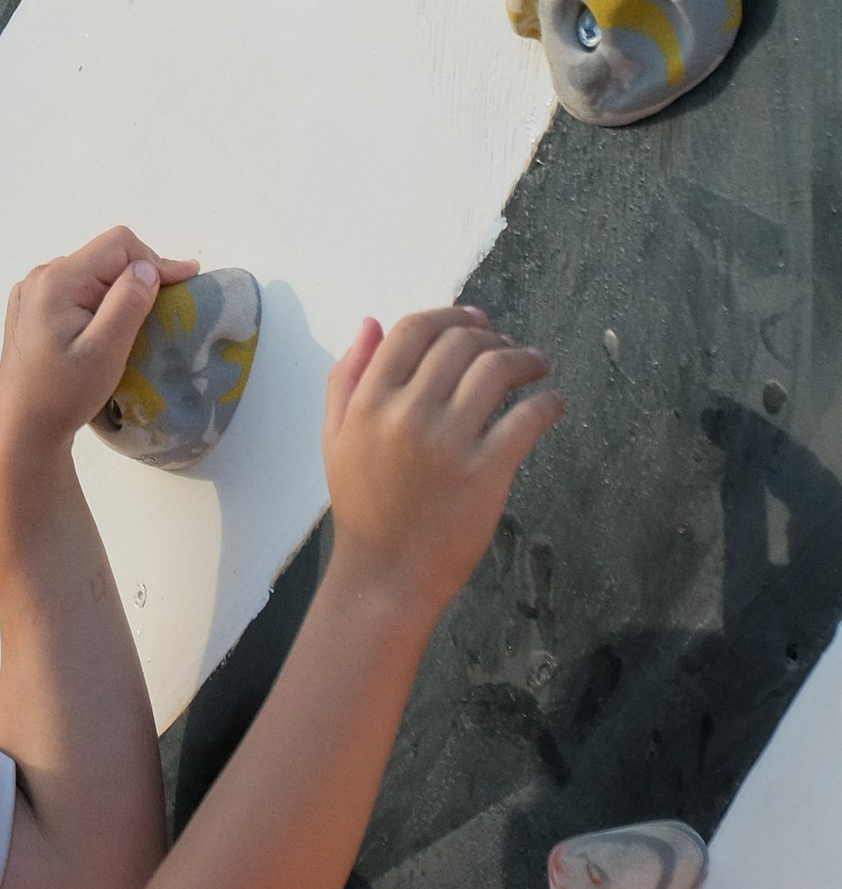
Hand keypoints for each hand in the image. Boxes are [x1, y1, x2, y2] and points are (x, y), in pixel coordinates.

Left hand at [0, 227, 197, 499]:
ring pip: (90, 272)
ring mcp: (31, 293)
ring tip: (141, 317)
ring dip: (118, 288)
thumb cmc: (64, 394)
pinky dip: (98, 299)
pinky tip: (107, 325)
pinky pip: (73, 289)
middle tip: (168, 305)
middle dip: (138, 275)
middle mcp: (40, 277)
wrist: (22, 430)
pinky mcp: (30, 311)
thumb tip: (147, 266)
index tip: (186, 283)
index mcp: (57, 280)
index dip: (155, 261)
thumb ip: (127, 303)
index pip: (118, 246)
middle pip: (104, 256)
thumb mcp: (105, 351)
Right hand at [323, 307, 563, 626]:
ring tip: (538, 365)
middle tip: (510, 345)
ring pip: (494, 370)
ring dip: (524, 358)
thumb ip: (347, 377)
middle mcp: (408, 411)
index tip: (478, 319)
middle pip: (459, 343)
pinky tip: (553, 402)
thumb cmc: (361, 505)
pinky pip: (525, 419)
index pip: (414, 330)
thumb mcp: (335, 436)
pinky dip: (546, 402)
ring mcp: (449, 441)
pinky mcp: (487, 471)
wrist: (385, 574)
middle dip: (492, 335)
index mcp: (370, 400)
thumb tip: (370, 323)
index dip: (451, 314)